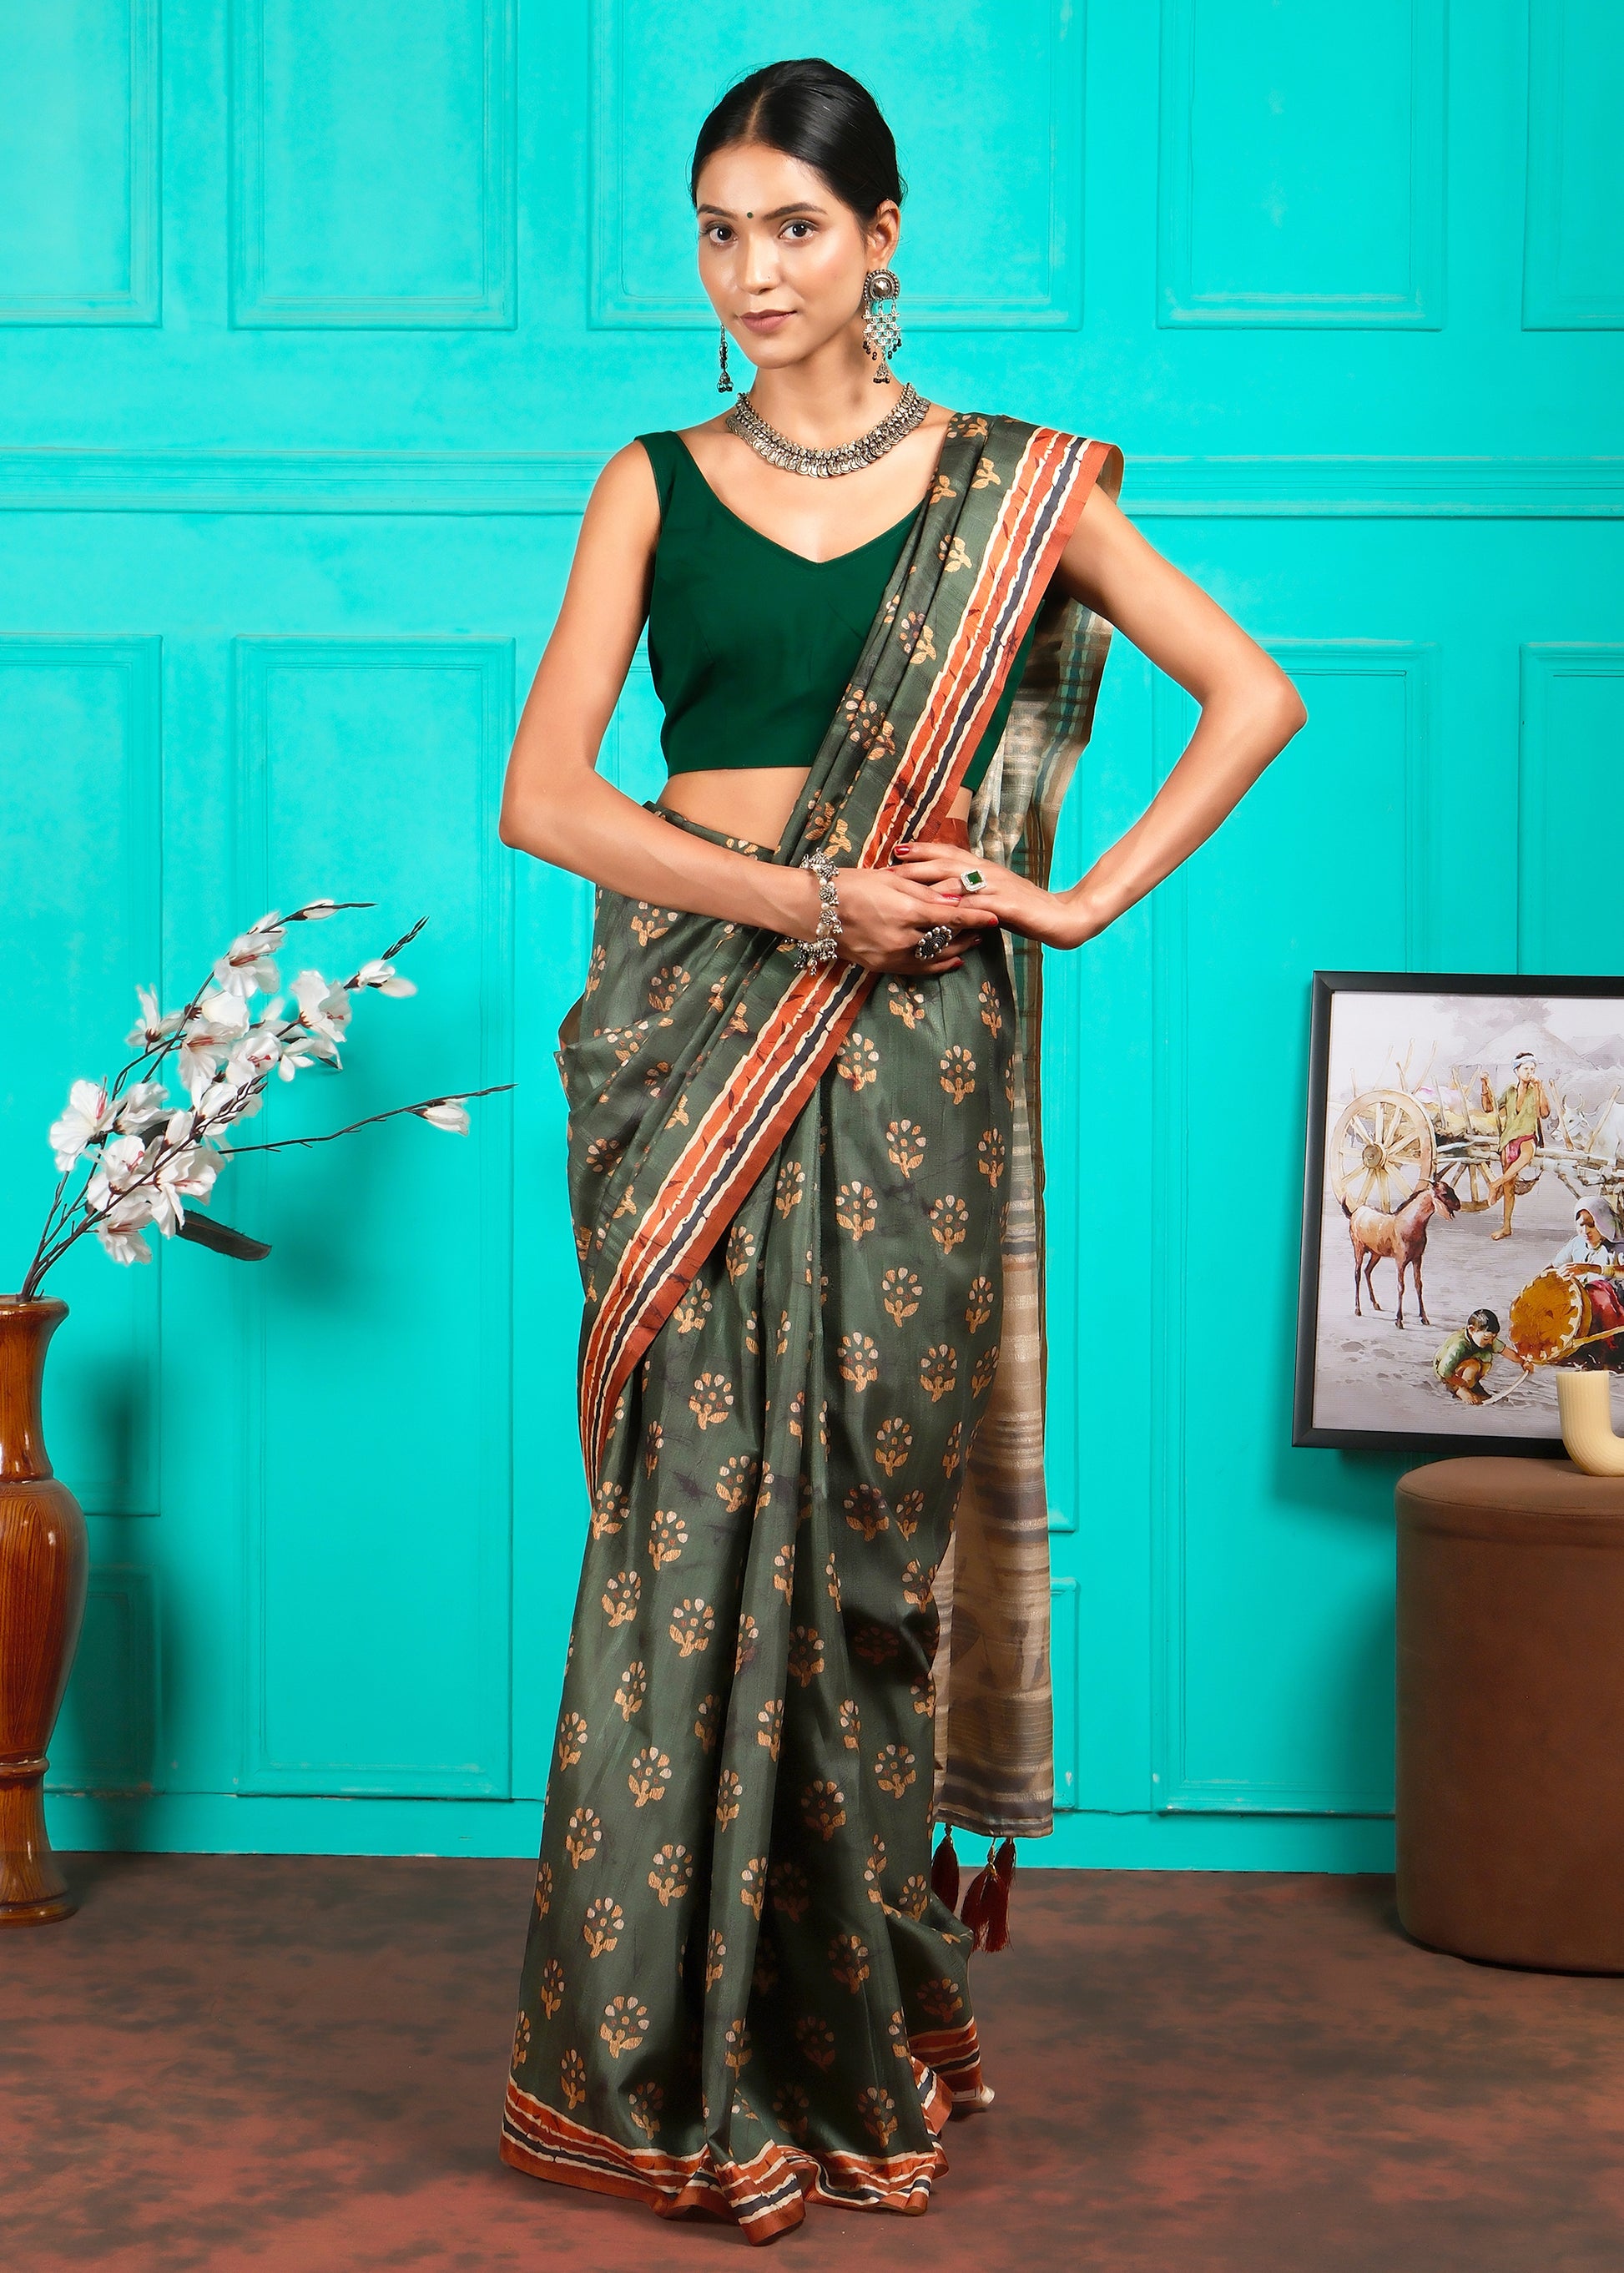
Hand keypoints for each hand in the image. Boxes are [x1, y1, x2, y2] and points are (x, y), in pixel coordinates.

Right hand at [827, 864, 999, 974]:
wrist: (813, 910)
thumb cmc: (850, 885)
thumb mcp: (890, 879)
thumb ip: (923, 891)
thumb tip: (953, 899)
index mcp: (907, 911)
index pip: (953, 917)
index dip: (977, 917)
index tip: (995, 917)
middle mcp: (903, 938)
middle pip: (947, 939)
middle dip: (969, 934)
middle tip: (985, 928)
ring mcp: (892, 956)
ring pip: (935, 957)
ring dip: (957, 950)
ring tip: (973, 943)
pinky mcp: (882, 967)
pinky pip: (918, 970)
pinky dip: (938, 966)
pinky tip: (952, 961)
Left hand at [891, 845, 1108, 948]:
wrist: (1064, 916)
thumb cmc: (1027, 909)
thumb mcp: (994, 897)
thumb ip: (973, 894)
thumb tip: (948, 896)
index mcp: (985, 869)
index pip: (949, 854)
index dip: (923, 850)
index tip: (897, 850)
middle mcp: (988, 873)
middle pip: (947, 862)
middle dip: (916, 862)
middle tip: (890, 864)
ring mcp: (997, 887)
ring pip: (957, 878)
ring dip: (929, 878)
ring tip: (905, 881)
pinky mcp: (1006, 905)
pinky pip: (977, 903)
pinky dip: (957, 904)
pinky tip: (939, 906)